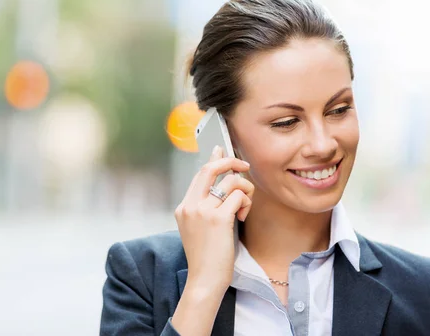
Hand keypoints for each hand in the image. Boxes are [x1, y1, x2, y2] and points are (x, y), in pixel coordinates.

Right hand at [174, 146, 253, 293]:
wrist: (204, 280)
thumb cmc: (206, 257)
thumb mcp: (199, 228)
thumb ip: (206, 207)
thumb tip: (222, 186)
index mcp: (183, 207)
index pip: (200, 174)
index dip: (214, 159)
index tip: (222, 150)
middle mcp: (190, 205)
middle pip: (210, 168)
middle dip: (231, 161)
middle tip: (244, 165)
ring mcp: (202, 211)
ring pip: (230, 181)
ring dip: (245, 189)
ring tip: (245, 205)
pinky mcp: (218, 219)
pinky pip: (239, 196)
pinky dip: (246, 202)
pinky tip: (244, 215)